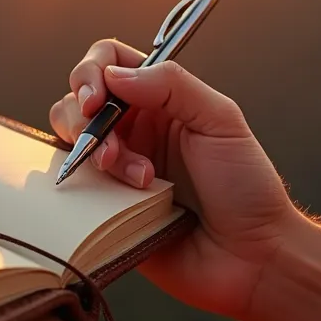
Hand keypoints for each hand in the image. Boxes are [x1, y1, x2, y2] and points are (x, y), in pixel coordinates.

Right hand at [48, 39, 298, 320]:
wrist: (251, 257)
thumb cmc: (247, 188)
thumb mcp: (221, 120)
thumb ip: (171, 85)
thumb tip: (114, 74)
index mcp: (160, 101)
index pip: (109, 63)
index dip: (92, 72)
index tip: (97, 98)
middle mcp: (134, 130)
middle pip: (76, 100)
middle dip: (84, 119)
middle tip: (111, 147)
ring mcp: (117, 170)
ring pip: (69, 143)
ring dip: (97, 156)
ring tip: (141, 180)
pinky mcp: (106, 209)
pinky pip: (72, 190)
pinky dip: (87, 189)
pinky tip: (126, 202)